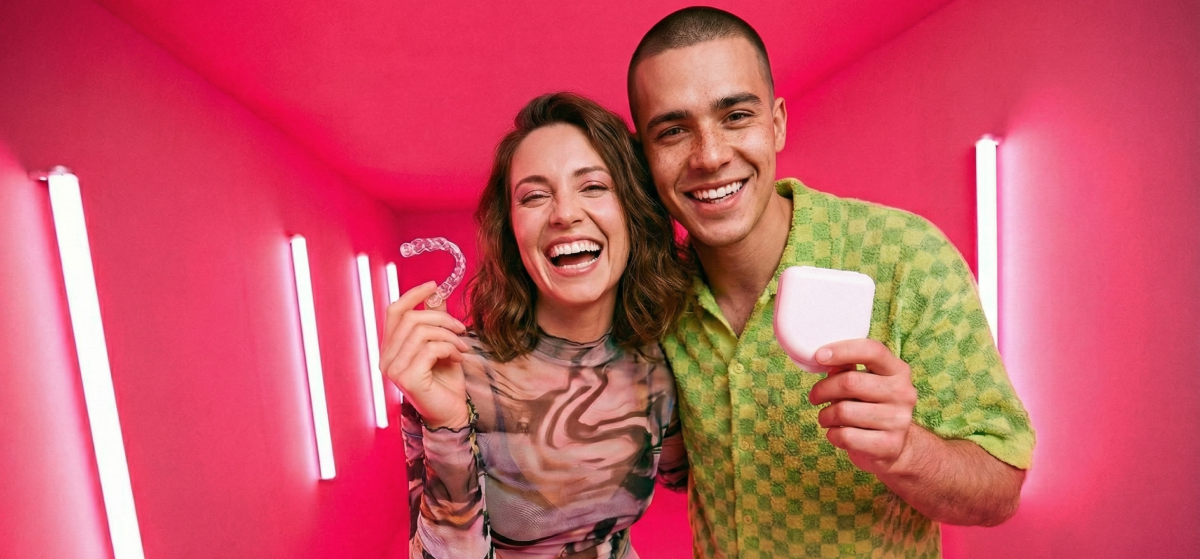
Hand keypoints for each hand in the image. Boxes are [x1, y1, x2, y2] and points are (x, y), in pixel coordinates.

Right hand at [380, 281, 471, 429]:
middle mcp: (386, 359)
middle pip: (410, 319)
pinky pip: (430, 349)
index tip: (434, 286)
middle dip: (440, 318)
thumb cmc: (446, 382)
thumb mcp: (442, 345)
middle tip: (460, 329)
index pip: (394, 312)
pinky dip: (449, 348)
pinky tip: (458, 358)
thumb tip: (436, 295)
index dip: (413, 295)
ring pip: (421, 332)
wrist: (452, 413)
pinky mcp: (408, 378)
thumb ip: (435, 322)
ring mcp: (394, 370)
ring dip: (448, 335)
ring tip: (462, 346)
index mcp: (391, 348)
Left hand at [807, 339, 917, 475]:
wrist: (892, 447)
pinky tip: (836, 433)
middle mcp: (903, 393)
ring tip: (826, 417)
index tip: (818, 356)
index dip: (842, 351)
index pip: (872, 351)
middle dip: (823, 389)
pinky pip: (846, 436)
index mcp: (898, 371)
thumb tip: (826, 358)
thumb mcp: (865, 383)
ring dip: (825, 415)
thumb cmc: (871, 407)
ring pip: (844, 411)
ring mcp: (899, 420)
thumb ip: (848, 368)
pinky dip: (832, 434)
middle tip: (814, 397)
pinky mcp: (889, 445)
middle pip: (850, 382)